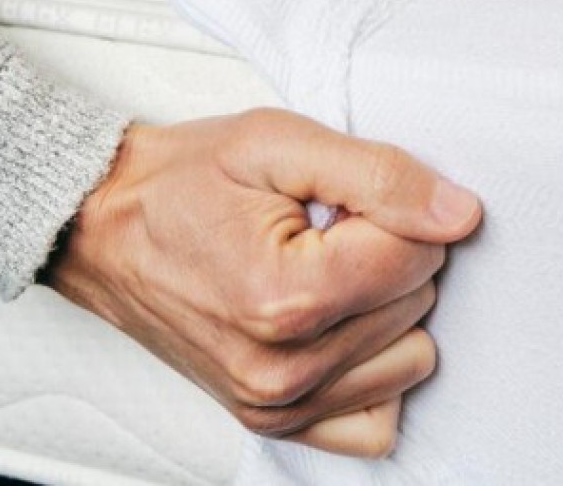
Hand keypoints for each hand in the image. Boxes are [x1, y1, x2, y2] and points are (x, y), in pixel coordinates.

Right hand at [45, 109, 482, 457]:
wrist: (101, 225)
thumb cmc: (181, 181)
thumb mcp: (277, 143)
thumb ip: (379, 175)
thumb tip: (460, 214)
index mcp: (287, 296)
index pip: (420, 253)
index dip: (393, 207)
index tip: (340, 198)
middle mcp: (284, 367)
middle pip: (417, 302)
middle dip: (386, 254)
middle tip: (321, 229)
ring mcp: (276, 403)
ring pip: (411, 356)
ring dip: (383, 310)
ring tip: (322, 272)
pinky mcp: (273, 420)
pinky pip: (376, 420)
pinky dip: (371, 370)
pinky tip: (336, 327)